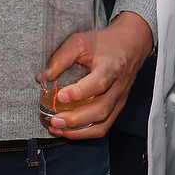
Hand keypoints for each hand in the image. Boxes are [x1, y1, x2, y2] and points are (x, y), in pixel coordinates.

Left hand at [43, 10, 151, 138]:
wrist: (131, 45)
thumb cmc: (105, 43)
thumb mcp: (81, 41)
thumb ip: (61, 57)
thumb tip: (43, 78)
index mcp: (112, 66)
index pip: (98, 83)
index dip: (79, 92)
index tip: (60, 96)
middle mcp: (118, 86)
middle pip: (101, 109)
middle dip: (76, 119)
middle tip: (55, 120)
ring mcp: (119, 99)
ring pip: (103, 123)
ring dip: (79, 131)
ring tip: (57, 129)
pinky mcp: (117, 107)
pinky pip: (104, 126)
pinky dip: (86, 133)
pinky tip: (68, 131)